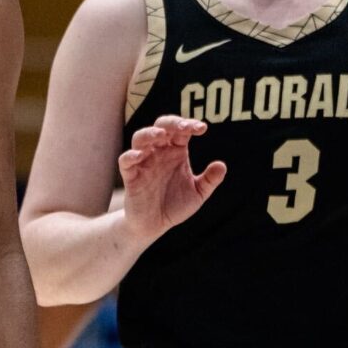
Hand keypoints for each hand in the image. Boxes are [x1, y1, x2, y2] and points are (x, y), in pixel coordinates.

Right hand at [118, 118, 226, 243]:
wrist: (155, 225)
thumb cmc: (175, 205)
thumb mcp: (197, 194)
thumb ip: (210, 180)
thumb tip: (222, 166)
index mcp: (176, 152)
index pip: (182, 131)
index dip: (190, 125)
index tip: (202, 128)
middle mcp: (159, 152)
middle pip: (161, 126)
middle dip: (171, 122)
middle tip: (184, 127)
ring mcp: (143, 162)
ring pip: (140, 138)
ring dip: (149, 133)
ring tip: (160, 134)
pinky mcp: (130, 176)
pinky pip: (126, 160)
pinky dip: (130, 155)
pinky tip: (140, 156)